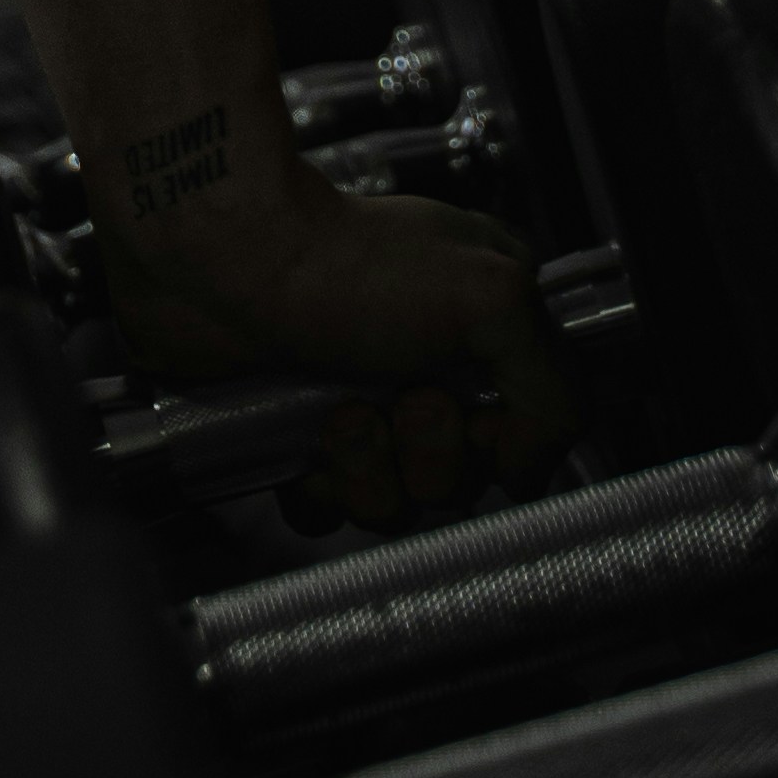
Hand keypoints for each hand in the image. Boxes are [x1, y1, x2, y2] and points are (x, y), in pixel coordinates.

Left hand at [98, 145, 569, 528]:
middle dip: (430, 456)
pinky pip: (334, 511)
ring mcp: (365, 402)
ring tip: (338, 414)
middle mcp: (428, 365)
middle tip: (397, 398)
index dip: (503, 443)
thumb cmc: (349, 269)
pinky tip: (304, 451)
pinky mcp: (302, 437)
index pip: (531, 431)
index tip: (474, 414)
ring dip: (372, 470)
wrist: (224, 265)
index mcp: (482, 325)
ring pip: (400, 502)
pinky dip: (323, 491)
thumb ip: (553, 386)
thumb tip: (530, 464)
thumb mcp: (492, 297)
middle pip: (463, 476)